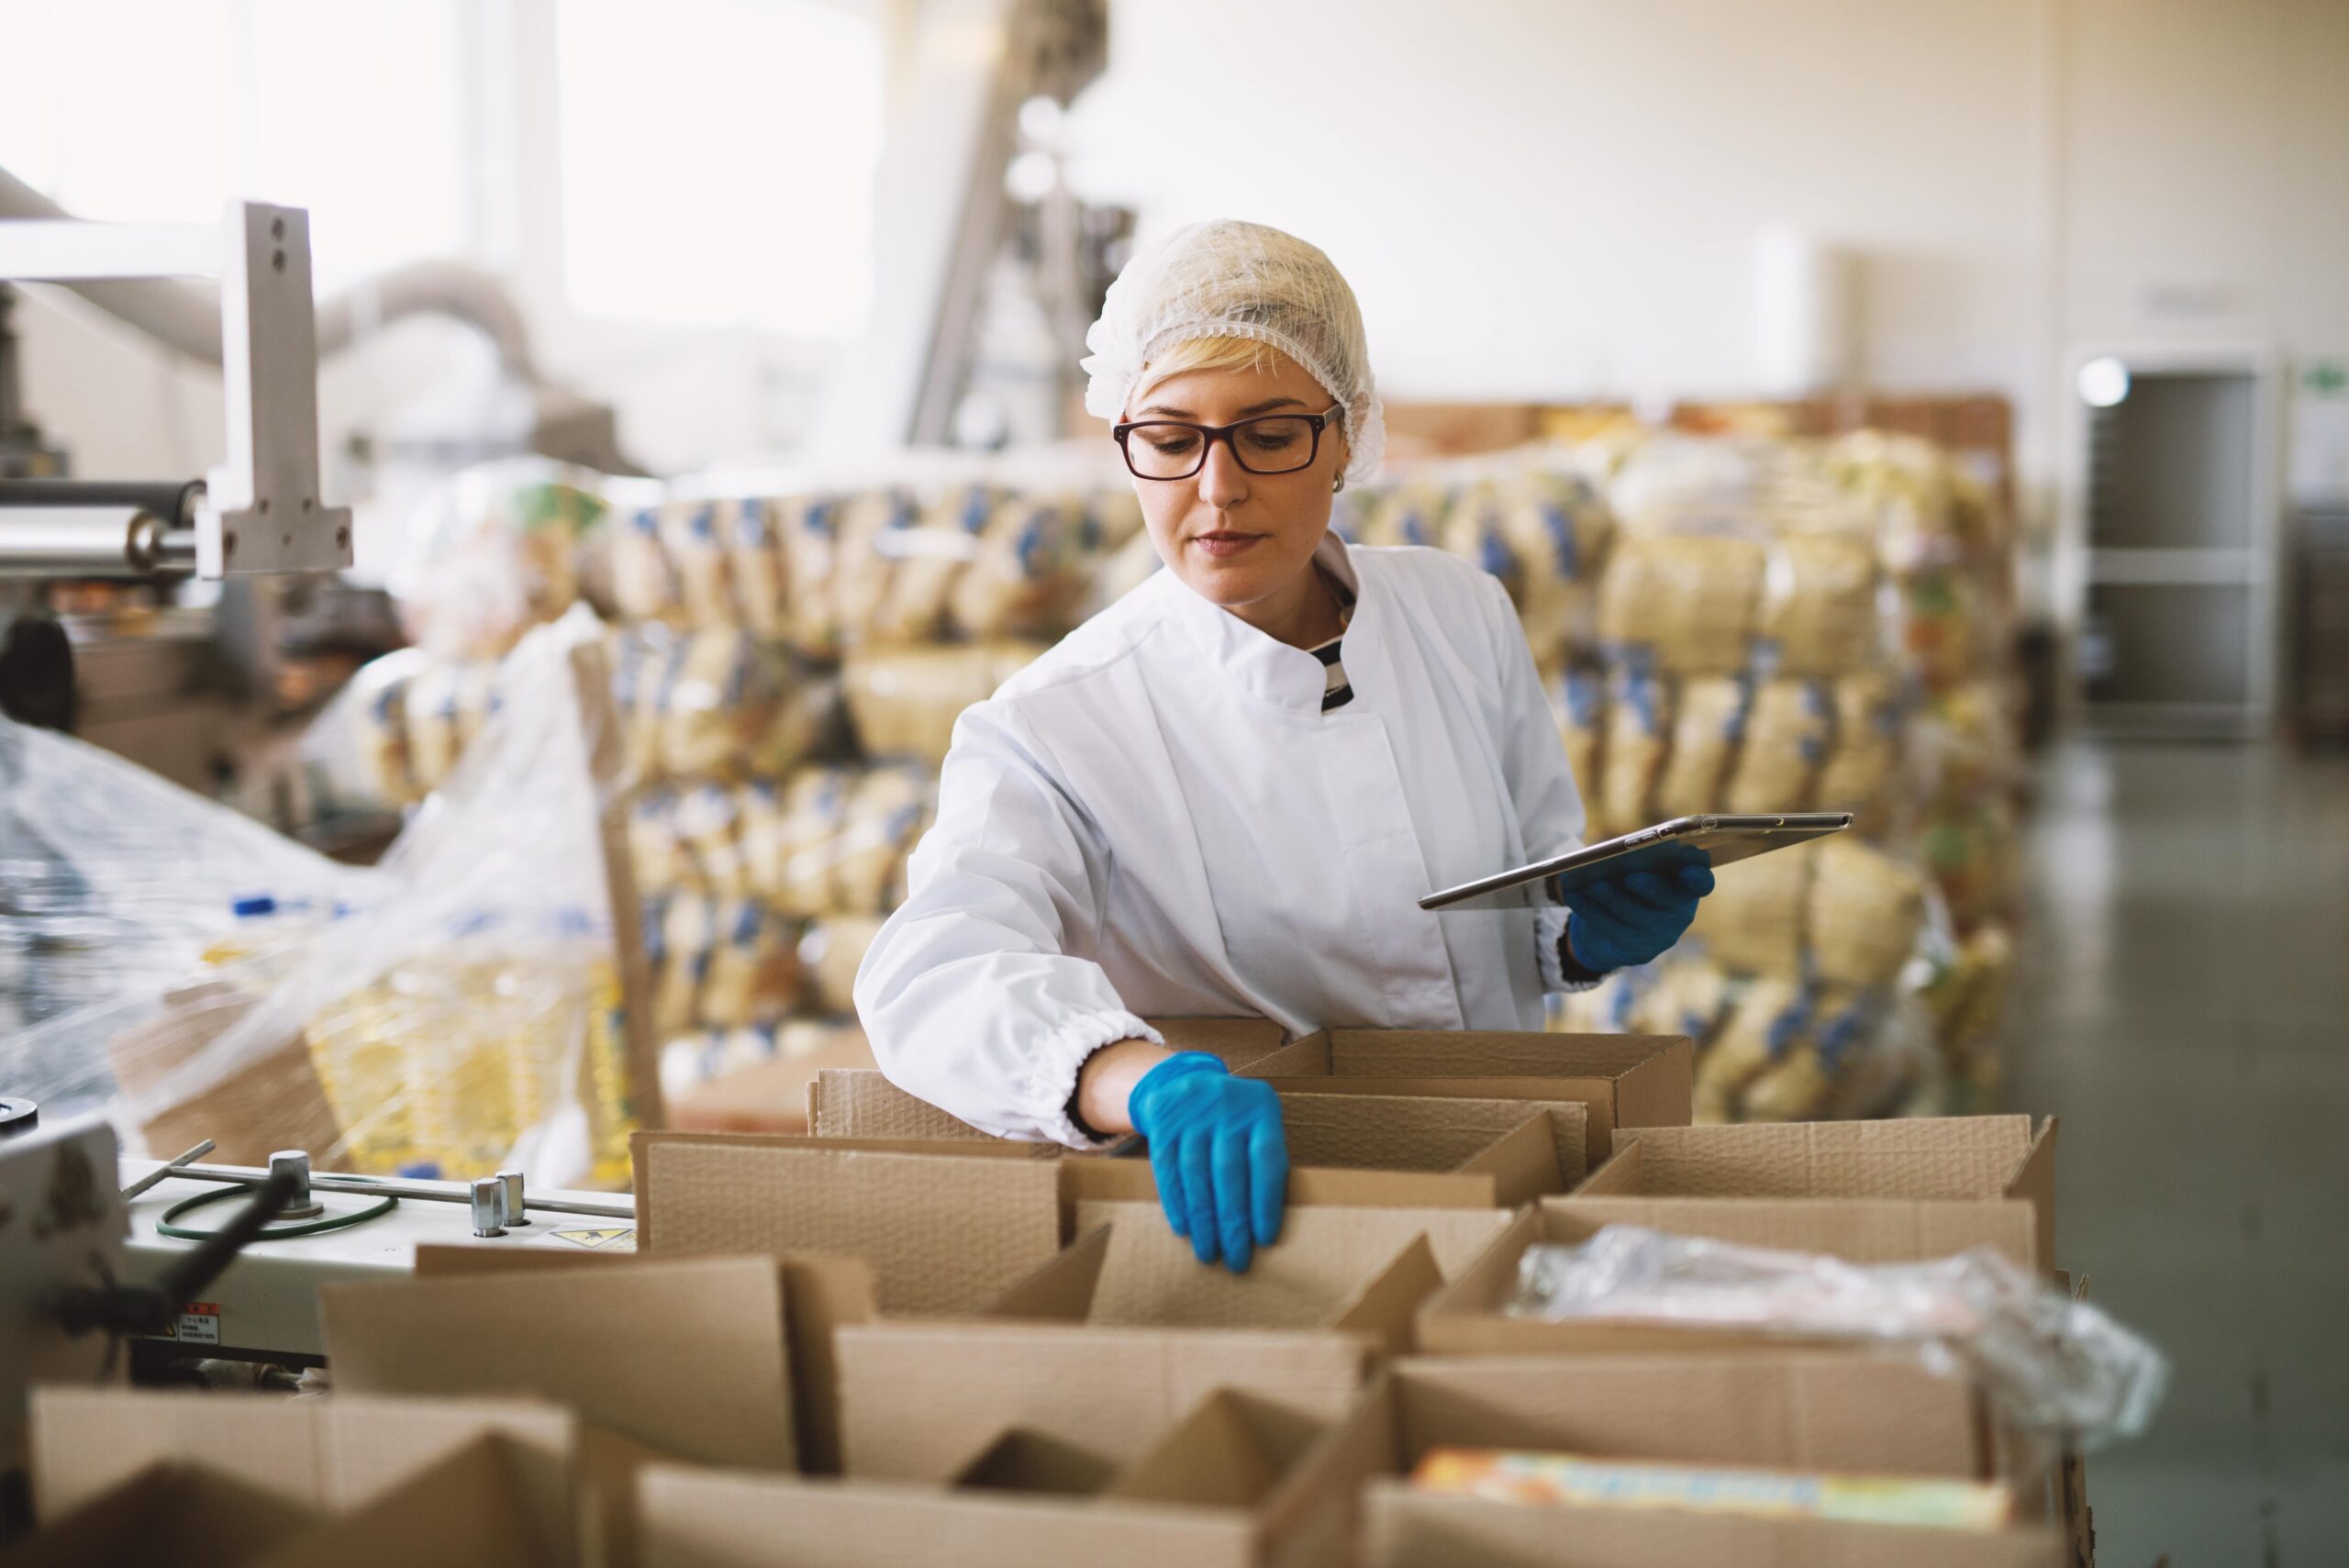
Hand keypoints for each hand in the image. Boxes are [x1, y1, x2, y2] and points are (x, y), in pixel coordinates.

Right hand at [1126, 1052, 1286, 1272]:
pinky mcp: (1162, 1121)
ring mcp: (1191, 1111)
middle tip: (1236, 1259)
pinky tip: (1184, 1228)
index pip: (1267, 1159)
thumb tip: (1266, 1227)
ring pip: (1197, 1174)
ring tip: (1209, 1252)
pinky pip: (1168, 1169)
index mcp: (1262, 1107)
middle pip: (1229, 1171)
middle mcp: (1227, 1105)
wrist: (1184, 1082)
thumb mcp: (1256, 1125)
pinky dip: (1177, 1202)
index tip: (1263, 1240)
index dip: (1265, 1202)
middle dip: (1232, 1221)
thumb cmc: (1233, 1121)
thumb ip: (1264, 1163)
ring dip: (1203, 1219)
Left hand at [1562, 848, 1714, 973]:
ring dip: (1611, 898)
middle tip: (1631, 876)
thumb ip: (1641, 860)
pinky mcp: (1635, 951)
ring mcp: (1659, 935)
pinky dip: (1589, 909)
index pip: (1701, 881)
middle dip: (1650, 888)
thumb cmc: (1634, 885)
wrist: (1621, 929)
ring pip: (1634, 917)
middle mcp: (1679, 912)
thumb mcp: (1643, 870)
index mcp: (1687, 886)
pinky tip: (1573, 894)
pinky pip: (1609, 929)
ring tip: (1592, 884)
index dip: (1697, 874)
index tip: (1688, 860)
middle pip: (1668, 901)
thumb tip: (1617, 852)